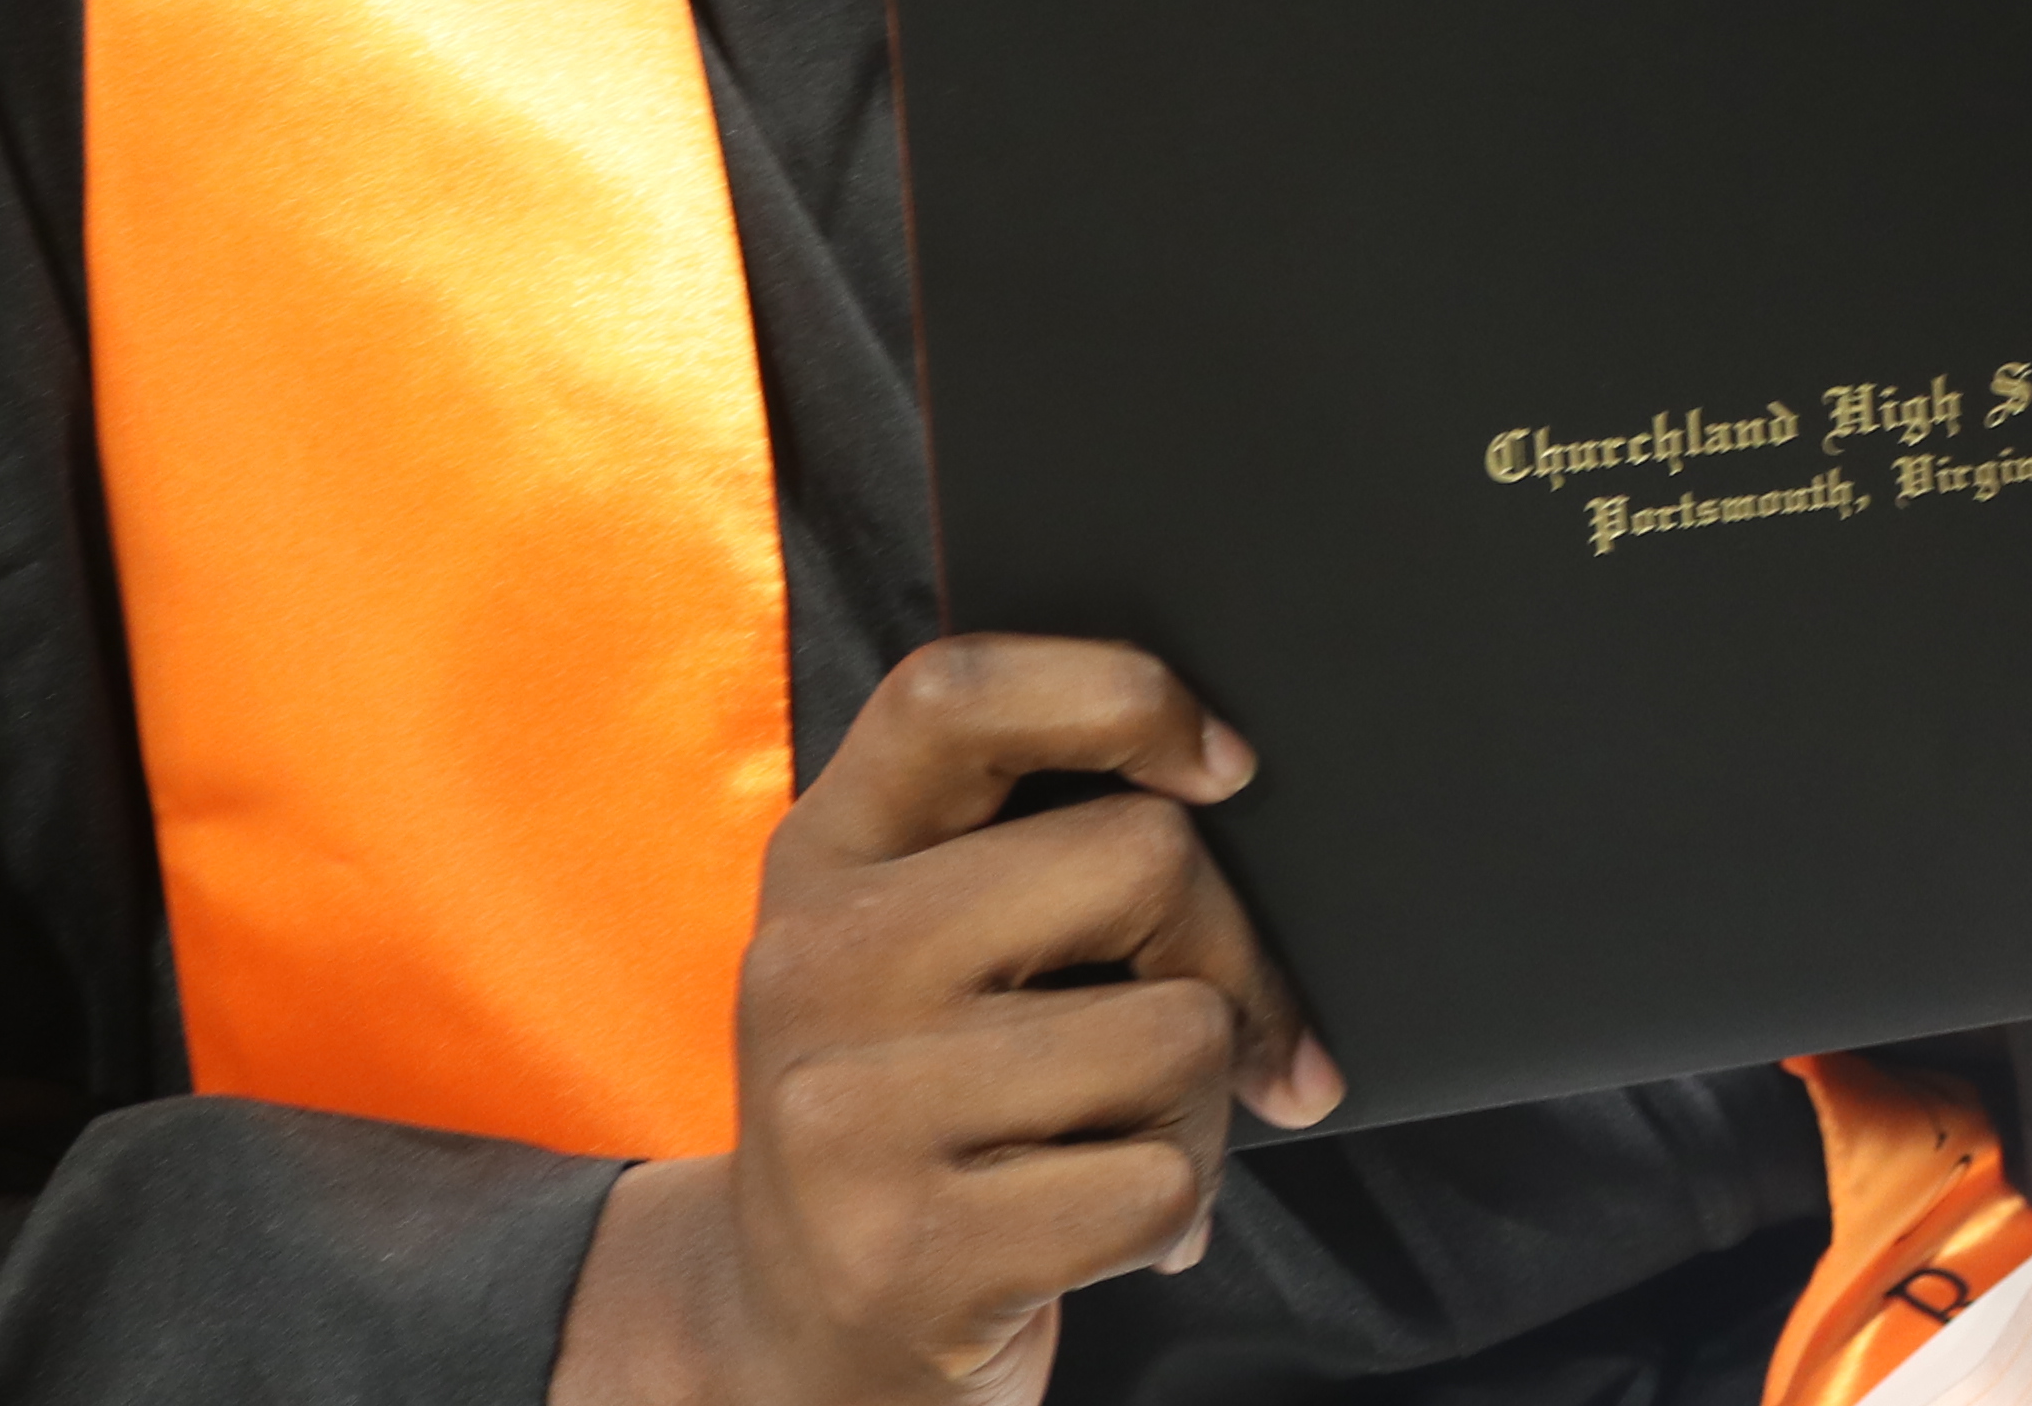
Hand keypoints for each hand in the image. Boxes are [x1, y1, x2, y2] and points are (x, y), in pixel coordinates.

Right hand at [551, 637, 1335, 1405]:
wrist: (797, 1342)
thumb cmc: (917, 1111)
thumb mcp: (917, 954)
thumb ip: (1024, 845)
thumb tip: (1233, 779)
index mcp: (824, 857)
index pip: (959, 691)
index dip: (1123, 695)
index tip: (1222, 766)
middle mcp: (812, 966)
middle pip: (1143, 857)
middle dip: (1226, 953)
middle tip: (1212, 1031)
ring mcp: (846, 1116)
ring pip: (1179, 1032)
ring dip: (1206, 1108)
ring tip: (1125, 1149)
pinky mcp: (908, 1253)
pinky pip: (1162, 1180)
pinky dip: (1175, 1213)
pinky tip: (1102, 1236)